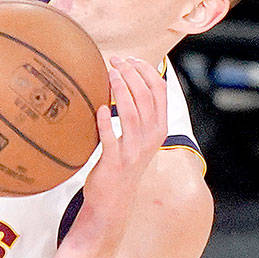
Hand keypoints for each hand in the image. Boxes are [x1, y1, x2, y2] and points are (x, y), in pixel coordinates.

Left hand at [83, 57, 166, 210]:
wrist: (113, 199)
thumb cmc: (122, 162)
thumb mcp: (137, 136)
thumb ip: (136, 113)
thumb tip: (124, 81)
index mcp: (158, 128)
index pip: (160, 91)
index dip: (146, 71)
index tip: (129, 58)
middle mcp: (150, 137)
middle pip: (146, 98)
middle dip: (132, 74)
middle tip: (114, 61)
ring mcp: (133, 150)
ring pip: (132, 114)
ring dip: (121, 91)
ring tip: (110, 74)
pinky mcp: (115, 162)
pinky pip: (111, 139)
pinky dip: (106, 123)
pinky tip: (99, 109)